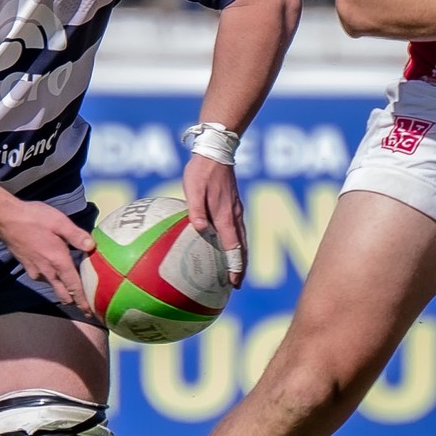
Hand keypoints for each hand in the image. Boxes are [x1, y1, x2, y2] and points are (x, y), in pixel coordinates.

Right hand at [0, 198, 96, 315]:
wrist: (5, 220)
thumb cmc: (33, 219)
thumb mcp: (59, 222)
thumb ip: (76, 235)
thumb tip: (92, 247)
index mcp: (59, 262)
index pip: (75, 288)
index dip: (84, 302)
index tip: (91, 313)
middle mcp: (48, 272)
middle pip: (64, 295)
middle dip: (76, 301)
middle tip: (88, 303)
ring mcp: (36, 272)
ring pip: (55, 287)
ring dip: (64, 289)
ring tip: (75, 284)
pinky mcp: (28, 268)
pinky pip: (45, 279)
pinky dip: (53, 279)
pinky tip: (56, 269)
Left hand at [182, 154, 246, 286]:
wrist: (217, 150)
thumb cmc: (201, 170)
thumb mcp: (193, 188)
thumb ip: (195, 209)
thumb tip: (199, 229)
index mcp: (225, 215)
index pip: (234, 247)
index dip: (235, 266)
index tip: (234, 283)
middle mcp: (234, 215)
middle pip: (242, 247)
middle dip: (241, 267)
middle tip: (236, 285)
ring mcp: (236, 210)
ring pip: (242, 239)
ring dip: (241, 256)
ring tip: (236, 271)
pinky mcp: (234, 204)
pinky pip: (238, 229)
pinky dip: (238, 243)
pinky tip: (230, 246)